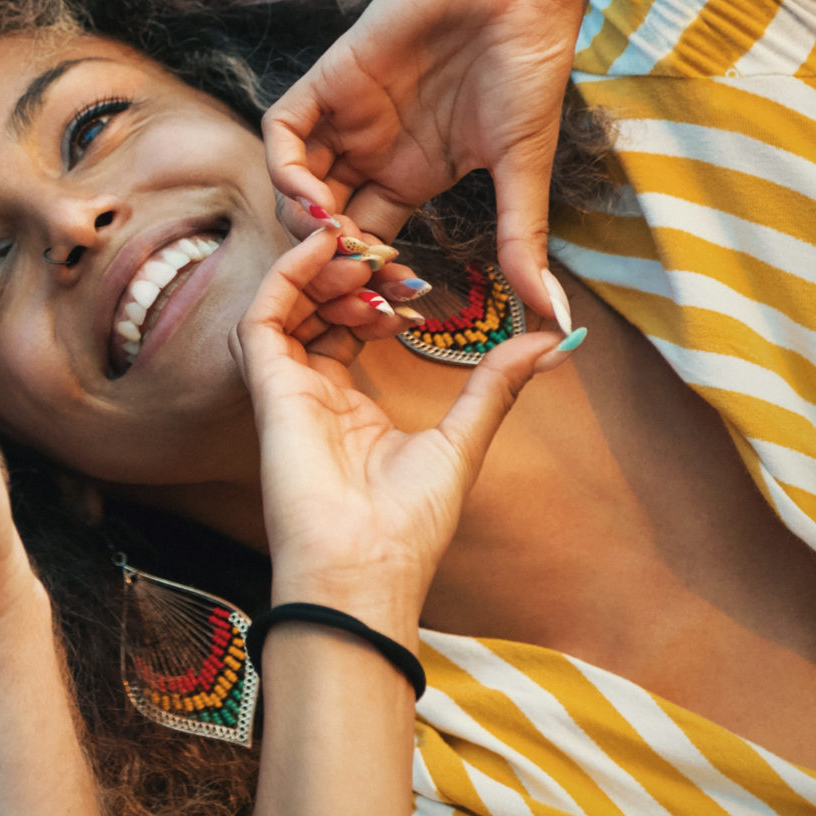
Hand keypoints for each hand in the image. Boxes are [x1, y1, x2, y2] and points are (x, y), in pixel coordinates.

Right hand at [235, 228, 567, 632]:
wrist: (367, 569)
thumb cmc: (407, 528)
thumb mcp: (463, 440)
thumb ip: (494, 385)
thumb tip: (551, 342)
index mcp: (349, 410)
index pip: (346, 330)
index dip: (376, 294)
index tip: (415, 283)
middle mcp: (311, 395)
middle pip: (312, 309)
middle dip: (346, 271)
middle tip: (385, 250)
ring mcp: (286, 390)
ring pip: (285, 304)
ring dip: (321, 266)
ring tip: (364, 246)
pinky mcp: (268, 388)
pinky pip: (264, 316)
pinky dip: (289, 275)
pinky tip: (326, 249)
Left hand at [261, 0, 589, 328]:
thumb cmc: (528, 64)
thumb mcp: (523, 164)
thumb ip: (521, 238)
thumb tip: (555, 316)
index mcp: (411, 176)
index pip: (369, 241)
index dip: (367, 278)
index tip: (382, 311)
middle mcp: (371, 151)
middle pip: (323, 221)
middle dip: (327, 259)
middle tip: (346, 287)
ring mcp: (346, 117)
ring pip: (296, 182)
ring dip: (302, 221)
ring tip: (333, 245)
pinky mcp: (329, 79)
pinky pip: (284, 130)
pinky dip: (286, 167)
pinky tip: (312, 196)